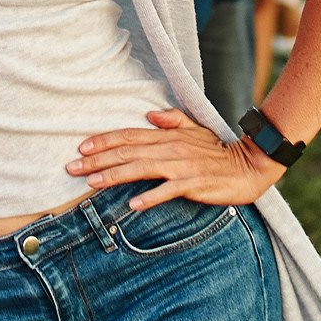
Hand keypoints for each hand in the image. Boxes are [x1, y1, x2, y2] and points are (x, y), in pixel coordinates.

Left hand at [67, 108, 284, 211]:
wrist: (250, 166)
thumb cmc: (219, 150)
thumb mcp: (196, 129)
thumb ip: (172, 120)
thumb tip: (149, 115)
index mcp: (168, 135)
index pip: (129, 135)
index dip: (103, 141)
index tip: (80, 148)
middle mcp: (171, 148)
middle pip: (127, 152)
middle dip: (97, 160)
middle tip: (71, 168)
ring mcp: (181, 166)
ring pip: (141, 169)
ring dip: (114, 176)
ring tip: (91, 183)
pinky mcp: (193, 184)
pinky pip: (168, 191)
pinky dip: (150, 197)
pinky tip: (132, 204)